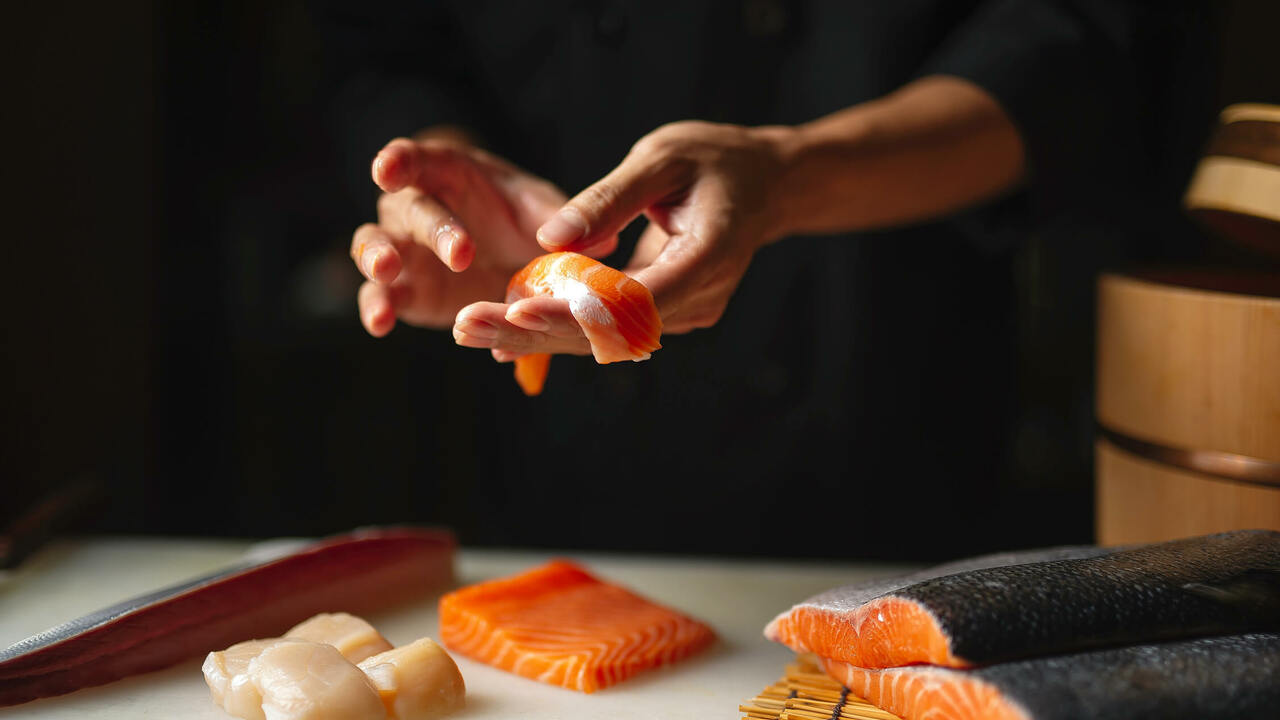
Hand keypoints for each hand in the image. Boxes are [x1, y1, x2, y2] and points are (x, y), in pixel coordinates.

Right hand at [351, 136, 617, 335]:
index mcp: (446, 174)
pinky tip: (381, 323)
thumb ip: (561, 221)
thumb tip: (604, 242)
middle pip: (407, 209)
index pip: (416, 159)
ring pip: (373, 247)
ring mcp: (404, 250)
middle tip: (462, 254)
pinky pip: (382, 296)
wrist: (511, 256)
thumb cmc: (521, 217)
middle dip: (432, 228)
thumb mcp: (542, 211)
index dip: (399, 161)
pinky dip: (378, 307)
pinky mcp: (406, 290)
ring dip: (377, 259)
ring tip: (389, 274)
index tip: (387, 168)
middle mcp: (415, 208)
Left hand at [452, 121, 790, 359]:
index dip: (575, 313)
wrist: (765, 185)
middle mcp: (699, 299)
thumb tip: (550, 240)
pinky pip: (610, 326)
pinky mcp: (669, 314)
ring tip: (471, 330)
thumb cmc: (717, 160)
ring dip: (540, 335)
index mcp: (707, 257)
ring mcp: (686, 314)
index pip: (634, 302)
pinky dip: (562, 323)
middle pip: (611, 333)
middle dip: (537, 332)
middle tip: (468, 328)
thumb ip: (609, 199)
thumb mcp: (662, 157)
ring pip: (605, 338)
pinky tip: (508, 325)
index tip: (517, 311)